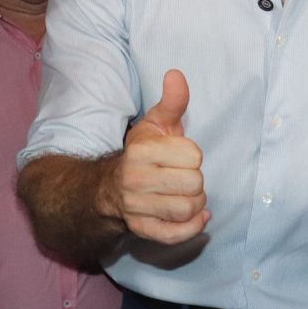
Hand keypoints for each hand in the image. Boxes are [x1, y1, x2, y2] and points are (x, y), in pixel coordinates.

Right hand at [103, 69, 209, 242]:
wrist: (109, 188)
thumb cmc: (143, 153)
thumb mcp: (156, 124)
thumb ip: (172, 102)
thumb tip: (176, 74)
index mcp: (141, 150)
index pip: (194, 156)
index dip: (193, 156)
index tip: (181, 156)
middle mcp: (135, 179)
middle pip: (194, 184)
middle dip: (196, 181)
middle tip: (184, 177)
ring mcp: (136, 207)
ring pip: (187, 209)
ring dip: (196, 203)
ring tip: (187, 195)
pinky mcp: (141, 229)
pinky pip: (176, 234)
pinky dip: (193, 227)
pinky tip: (197, 216)